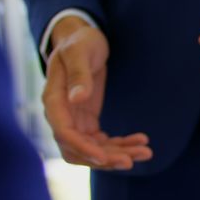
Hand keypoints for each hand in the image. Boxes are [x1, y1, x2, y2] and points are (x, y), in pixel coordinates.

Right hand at [44, 17, 151, 168]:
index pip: (63, 133)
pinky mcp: (88, 121)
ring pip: (93, 148)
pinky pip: (103, 141)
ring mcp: (75, 120)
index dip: (82, 148)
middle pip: (78, 148)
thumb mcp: (80, 52)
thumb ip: (79, 74)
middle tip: (132, 160)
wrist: (84, 40)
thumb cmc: (80, 42)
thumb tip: (76, 98)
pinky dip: (122, 144)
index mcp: (54, 100)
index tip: (103, 157)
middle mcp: (62, 115)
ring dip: (118, 154)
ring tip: (146, 152)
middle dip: (104, 158)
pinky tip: (142, 140)